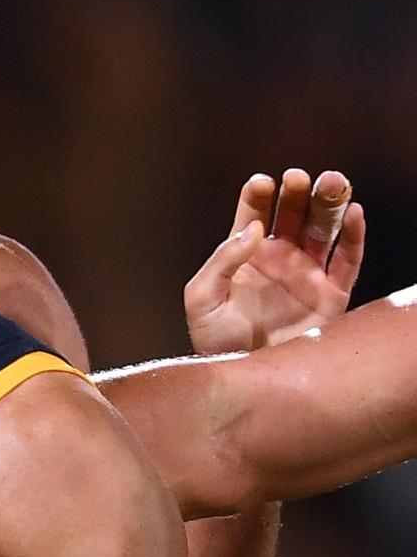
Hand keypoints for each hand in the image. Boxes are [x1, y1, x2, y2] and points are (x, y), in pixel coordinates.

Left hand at [184, 169, 365, 354]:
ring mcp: (307, 275)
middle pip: (292, 214)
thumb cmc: (216, 341)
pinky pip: (348, 261)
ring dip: (328, 204)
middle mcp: (279, 259)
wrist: (245, 379)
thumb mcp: (202, 298)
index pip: (252, 214)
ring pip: (323, 230)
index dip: (258, 195)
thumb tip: (251, 231)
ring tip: (331, 182)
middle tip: (298, 177)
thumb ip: (221, 261)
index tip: (263, 183)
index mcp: (244, 255)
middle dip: (297, 193)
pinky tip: (354, 213)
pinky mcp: (332, 296)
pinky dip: (353, 236)